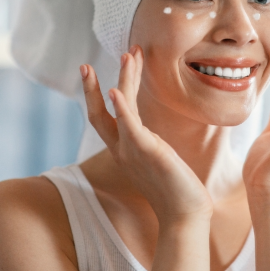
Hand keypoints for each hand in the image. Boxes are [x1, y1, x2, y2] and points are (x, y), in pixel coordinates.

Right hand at [81, 46, 212, 223]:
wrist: (185, 215)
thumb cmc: (175, 190)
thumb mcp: (158, 161)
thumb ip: (149, 146)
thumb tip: (151, 137)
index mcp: (124, 151)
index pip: (105, 118)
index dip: (100, 94)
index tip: (102, 73)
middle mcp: (122, 150)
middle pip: (98, 114)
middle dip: (91, 88)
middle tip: (84, 64)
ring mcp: (132, 150)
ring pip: (119, 109)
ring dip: (124, 79)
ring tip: (127, 55)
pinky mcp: (146, 152)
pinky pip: (130, 125)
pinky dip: (122, 107)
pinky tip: (115, 91)